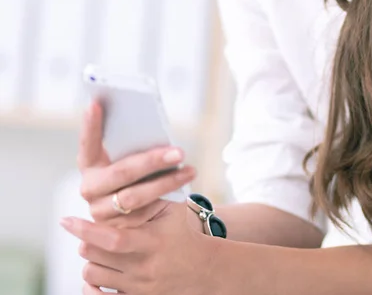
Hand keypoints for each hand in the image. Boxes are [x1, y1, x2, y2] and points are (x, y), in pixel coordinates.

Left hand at [61, 202, 223, 294]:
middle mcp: (142, 267)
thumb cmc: (185, 234)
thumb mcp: (172, 212)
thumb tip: (121, 185)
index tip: (66, 220)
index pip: (111, 238)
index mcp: (152, 242)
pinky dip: (91, 286)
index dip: (85, 229)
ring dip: (91, 259)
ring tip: (100, 249)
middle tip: (90, 231)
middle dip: (86, 239)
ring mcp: (138, 287)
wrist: (205, 269)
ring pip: (92, 274)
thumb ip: (147, 200)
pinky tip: (96, 274)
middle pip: (94, 255)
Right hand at [78, 102, 196, 227]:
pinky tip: (184, 188)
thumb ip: (136, 149)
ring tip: (190, 171)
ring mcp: (101, 212)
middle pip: (121, 172)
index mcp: (90, 165)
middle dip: (152, 161)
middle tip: (179, 152)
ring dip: (166, 182)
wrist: (152, 218)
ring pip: (134, 196)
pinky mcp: (117, 231)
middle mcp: (91, 188)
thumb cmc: (144, 178)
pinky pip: (144, 214)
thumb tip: (153, 132)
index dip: (90, 126)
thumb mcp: (138, 160)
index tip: (96, 103)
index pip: (88, 144)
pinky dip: (166, 199)